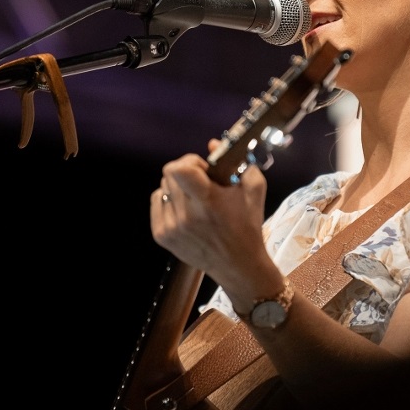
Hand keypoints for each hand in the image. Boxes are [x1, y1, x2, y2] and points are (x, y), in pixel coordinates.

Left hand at [150, 141, 271, 293]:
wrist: (238, 265)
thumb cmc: (248, 225)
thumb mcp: (253, 189)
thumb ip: (239, 162)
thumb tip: (213, 144)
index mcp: (208, 203)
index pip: (179, 170)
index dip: (189, 162)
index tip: (202, 169)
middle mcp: (186, 216)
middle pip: (169, 175)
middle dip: (185, 173)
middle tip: (200, 183)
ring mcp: (172, 228)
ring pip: (162, 188)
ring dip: (177, 187)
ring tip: (194, 199)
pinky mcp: (162, 236)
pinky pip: (156, 202)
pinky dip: (168, 201)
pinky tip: (184, 209)